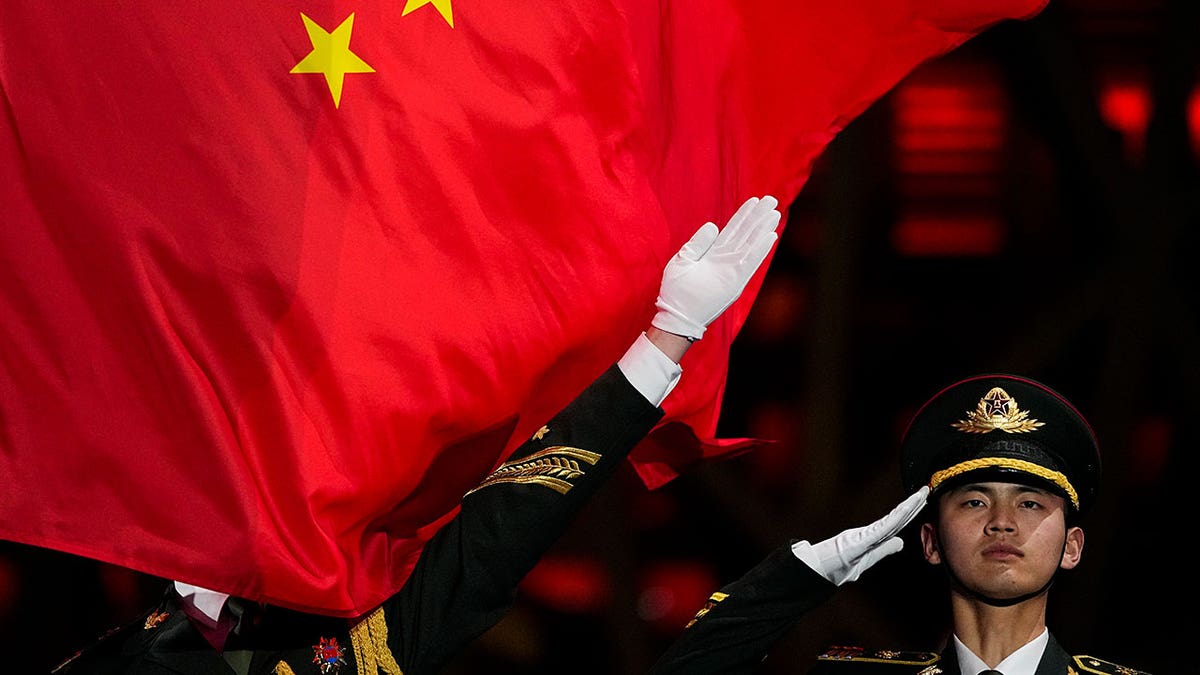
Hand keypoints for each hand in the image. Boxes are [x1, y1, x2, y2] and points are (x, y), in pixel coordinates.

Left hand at [651, 195, 779, 340]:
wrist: (676, 315)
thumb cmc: (676, 291)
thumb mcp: (682, 261)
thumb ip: (697, 244)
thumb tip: (713, 226)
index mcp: (713, 253)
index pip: (732, 230)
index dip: (744, 215)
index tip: (755, 200)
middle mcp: (726, 260)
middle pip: (746, 233)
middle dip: (758, 216)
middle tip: (772, 199)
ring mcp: (732, 270)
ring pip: (751, 244)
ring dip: (763, 228)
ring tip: (775, 212)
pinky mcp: (735, 282)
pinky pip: (750, 262)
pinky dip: (760, 249)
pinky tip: (770, 235)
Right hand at [792, 486, 929, 585]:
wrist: (816, 570)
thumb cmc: (837, 567)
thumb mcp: (867, 559)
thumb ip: (883, 550)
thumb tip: (901, 543)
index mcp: (873, 537)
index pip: (897, 523)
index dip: (911, 511)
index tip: (923, 499)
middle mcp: (870, 533)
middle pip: (897, 518)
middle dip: (913, 505)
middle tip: (926, 490)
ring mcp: (865, 535)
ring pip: (891, 520)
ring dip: (907, 507)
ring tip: (920, 495)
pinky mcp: (859, 540)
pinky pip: (881, 530)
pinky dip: (894, 520)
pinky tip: (905, 512)